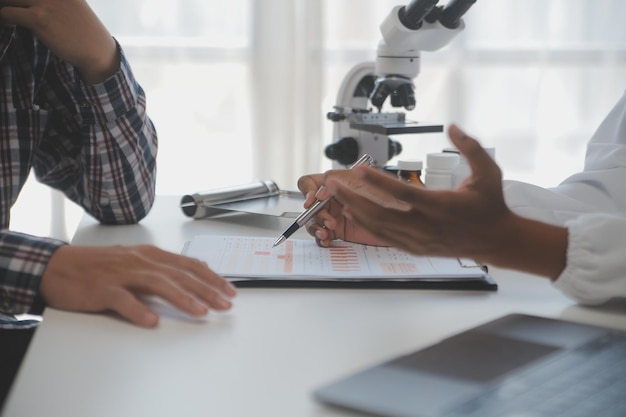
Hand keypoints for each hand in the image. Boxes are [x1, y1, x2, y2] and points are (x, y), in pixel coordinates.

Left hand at [0, 0, 118, 83]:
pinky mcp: (38, 19)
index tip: (21, 6)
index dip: (23, 0)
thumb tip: (34, 3)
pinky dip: (4, 18)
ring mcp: (44, 3)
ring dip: (5, 7)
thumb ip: (55, 0)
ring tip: (8, 16)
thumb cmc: (85, 33)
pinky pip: (8, 13)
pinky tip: (9, 24)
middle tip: (11, 9)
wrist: (96, 51)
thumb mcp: (73, 6)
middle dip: (10, 1)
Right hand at [40, 245, 237, 327]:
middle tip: (225, 304)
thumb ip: (163, 267)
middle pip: (179, 274)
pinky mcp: (101, 289)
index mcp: (149, 255)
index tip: (230, 290)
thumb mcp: (135, 261)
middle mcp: (139, 261)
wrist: (58, 265)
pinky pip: (122, 300)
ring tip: (201, 311)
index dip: (211, 278)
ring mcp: (121, 275)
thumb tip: (194, 273)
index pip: (188, 265)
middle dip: (206, 290)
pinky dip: (138, 309)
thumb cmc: (99, 266)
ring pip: (157, 284)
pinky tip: (152, 321)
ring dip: (181, 298)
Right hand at [297, 171, 388, 247]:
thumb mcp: (367, 184)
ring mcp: (333, 215)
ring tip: (325, 233)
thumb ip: (344, 182)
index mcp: (336, 184)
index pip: (310, 183)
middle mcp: (332, 199)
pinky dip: (321, 239)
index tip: (312, 200)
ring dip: (316, 227)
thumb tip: (324, 186)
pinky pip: (322, 235)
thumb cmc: (389, 199)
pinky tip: (327, 240)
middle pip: (309, 205)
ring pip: (313, 221)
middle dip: (316, 214)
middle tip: (328, 221)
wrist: (402, 224)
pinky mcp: (338, 232)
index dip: (307, 191)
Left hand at [320, 124, 567, 277]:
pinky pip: (385, 238)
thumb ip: (470, 147)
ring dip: (355, 211)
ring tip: (338, 196)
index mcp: (441, 206)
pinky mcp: (417, 249)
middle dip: (353, 198)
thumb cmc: (490, 206)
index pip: (402, 193)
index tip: (358, 170)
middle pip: (380, 213)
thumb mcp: (488, 172)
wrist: (497, 240)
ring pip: (379, 227)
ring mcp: (420, 240)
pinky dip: (367, 226)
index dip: (377, 182)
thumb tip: (453, 127)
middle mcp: (426, 226)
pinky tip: (354, 214)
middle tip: (333, 184)